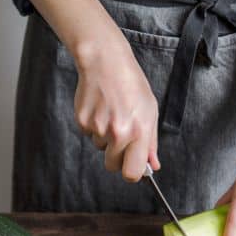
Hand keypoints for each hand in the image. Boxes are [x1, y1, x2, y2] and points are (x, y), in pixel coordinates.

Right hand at [26, 0, 159, 180]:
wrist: (106, 62)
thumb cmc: (131, 85)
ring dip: (105, 137)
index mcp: (139, 132)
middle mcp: (118, 133)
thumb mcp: (150, 111)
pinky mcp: (82, 121)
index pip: (132, 173)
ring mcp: (98, 128)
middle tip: (120, 136)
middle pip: (112, 166)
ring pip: (100, 148)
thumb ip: (151, 142)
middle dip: (116, 157)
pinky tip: (100, 108)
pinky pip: (88, 134)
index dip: (131, 173)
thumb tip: (152, 165)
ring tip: (111, 112)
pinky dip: (93, 125)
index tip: (132, 167)